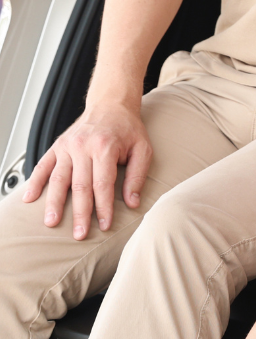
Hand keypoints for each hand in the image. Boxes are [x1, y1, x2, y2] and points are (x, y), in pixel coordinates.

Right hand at [22, 100, 152, 238]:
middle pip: (80, 186)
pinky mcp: (57, 146)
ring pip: (58, 179)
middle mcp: (83, 147)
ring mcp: (67, 146)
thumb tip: (133, 202)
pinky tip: (30, 199)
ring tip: (52, 222)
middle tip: (79, 234)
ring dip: (54, 203)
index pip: (103, 184)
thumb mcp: (143, 148)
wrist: (111, 104)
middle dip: (79, 213)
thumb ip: (137, 175)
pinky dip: (35, 182)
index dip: (103, 207)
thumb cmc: (128, 128)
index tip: (104, 225)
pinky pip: (43, 166)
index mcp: (105, 147)